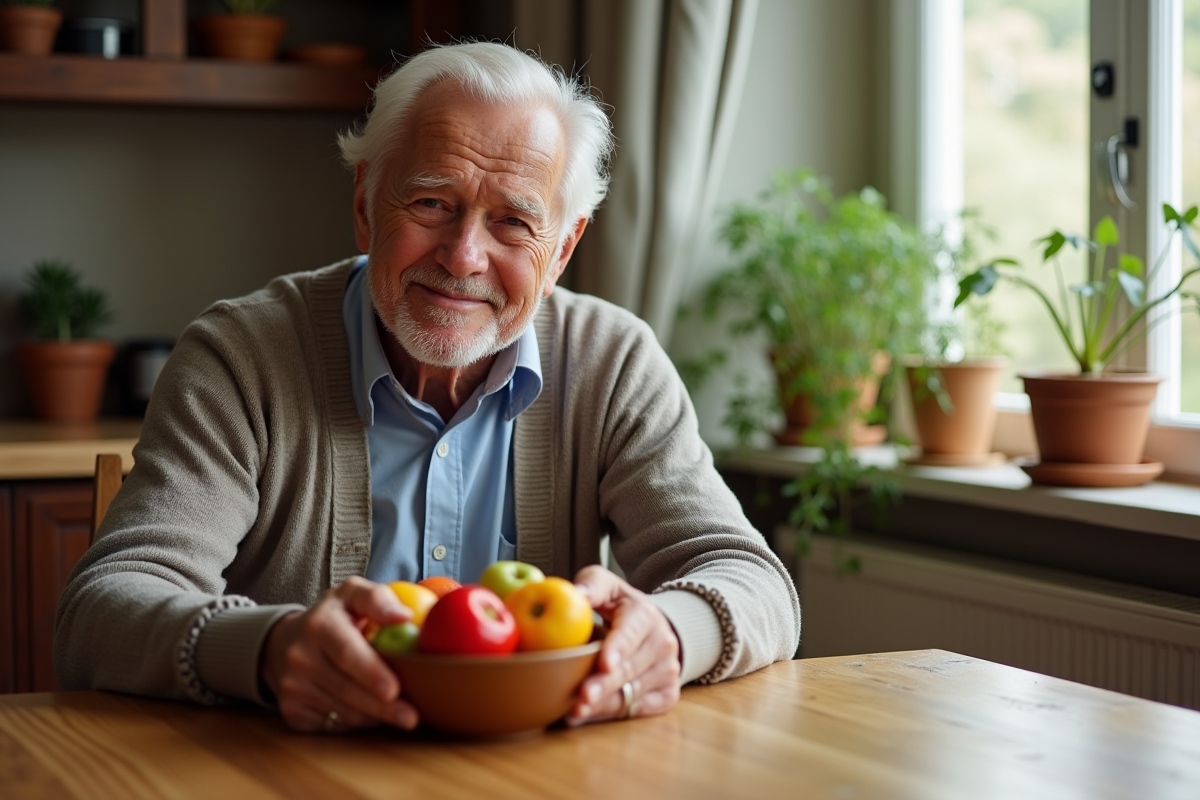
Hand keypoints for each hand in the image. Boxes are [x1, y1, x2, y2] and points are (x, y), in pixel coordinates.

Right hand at [261, 576, 417, 732]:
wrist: (283, 643)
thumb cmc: (332, 617)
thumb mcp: (351, 595)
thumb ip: (378, 599)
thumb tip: (404, 617)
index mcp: (319, 624)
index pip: (346, 651)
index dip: (371, 672)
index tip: (394, 689)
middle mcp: (300, 656)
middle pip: (346, 688)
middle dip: (381, 706)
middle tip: (410, 717)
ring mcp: (293, 686)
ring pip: (342, 711)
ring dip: (375, 716)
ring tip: (401, 715)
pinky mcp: (291, 711)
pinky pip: (333, 725)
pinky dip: (358, 723)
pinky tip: (372, 714)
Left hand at [566, 565, 680, 724]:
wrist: (655, 627)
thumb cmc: (622, 607)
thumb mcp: (608, 587)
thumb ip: (591, 585)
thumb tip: (575, 594)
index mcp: (646, 615)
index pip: (631, 633)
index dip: (618, 649)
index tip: (604, 663)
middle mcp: (662, 643)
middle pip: (631, 669)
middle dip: (605, 685)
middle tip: (581, 698)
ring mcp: (668, 671)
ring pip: (632, 694)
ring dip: (603, 706)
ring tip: (574, 711)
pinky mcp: (667, 694)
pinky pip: (637, 710)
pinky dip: (610, 715)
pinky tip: (587, 716)